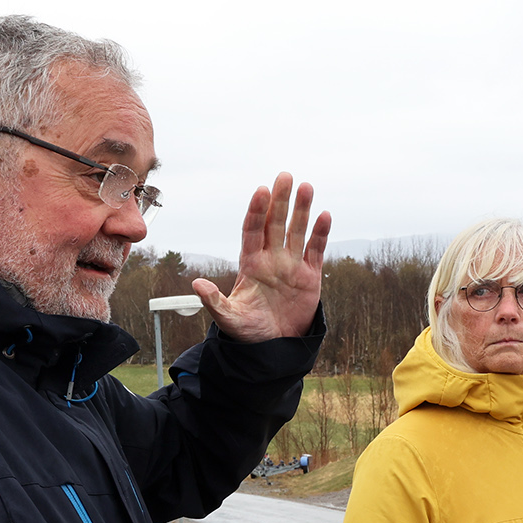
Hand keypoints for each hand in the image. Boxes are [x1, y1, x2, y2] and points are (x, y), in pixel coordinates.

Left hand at [192, 173, 330, 341]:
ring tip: (306, 187)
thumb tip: (197, 284)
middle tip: (284, 176)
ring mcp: (291, 266)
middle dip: (280, 201)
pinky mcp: (310, 276)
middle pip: (275, 223)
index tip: (261, 192)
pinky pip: (316, 250)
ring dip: (302, 210)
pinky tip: (325, 215)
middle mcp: (271, 259)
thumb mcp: (229, 318)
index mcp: (251, 264)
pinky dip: (321, 233)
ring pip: (297, 231)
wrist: (274, 346)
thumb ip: (214, 301)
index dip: (257, 212)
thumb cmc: (248, 332)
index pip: (253, 231)